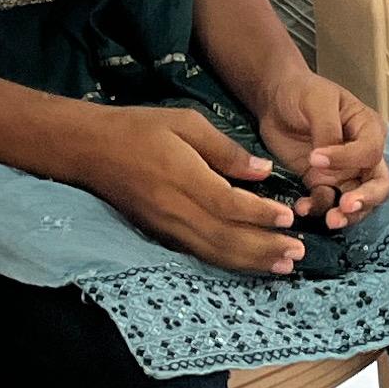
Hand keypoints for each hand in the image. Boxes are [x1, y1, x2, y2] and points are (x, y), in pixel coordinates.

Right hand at [73, 105, 303, 274]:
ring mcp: (165, 227)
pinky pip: (198, 254)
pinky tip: (249, 264)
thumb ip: (225, 149)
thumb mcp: (185, 122)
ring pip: (213, 252)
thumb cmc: (139, 128)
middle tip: (299, 252)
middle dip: (264, 247)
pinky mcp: (160, 235)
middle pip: (225, 237)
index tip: (288, 216)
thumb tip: (263, 172)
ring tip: (283, 266)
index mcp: (181, 176)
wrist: (90, 150)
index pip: (227, 204)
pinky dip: (227, 262)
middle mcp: (174, 209)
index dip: (260, 214)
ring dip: (251, 262)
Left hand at [252, 70, 388, 226]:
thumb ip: (327, 130)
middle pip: (378, 185)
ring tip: (329, 220)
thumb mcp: (317, 101)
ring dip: (346, 214)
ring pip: (356, 201)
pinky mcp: (321, 182)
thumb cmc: (302, 92)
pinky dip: (318, 208)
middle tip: (346, 206)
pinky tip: (302, 207)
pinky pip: (327, 202)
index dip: (347, 159)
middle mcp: (361, 154)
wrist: (274, 99)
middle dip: (366, 200)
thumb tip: (326, 159)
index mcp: (368, 129)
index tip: (316, 157)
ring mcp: (343, 172)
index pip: (370, 152)